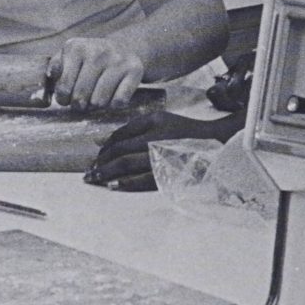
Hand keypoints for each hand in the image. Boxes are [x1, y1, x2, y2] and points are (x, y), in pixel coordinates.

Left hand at [51, 36, 143, 110]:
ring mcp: (117, 60)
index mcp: (76, 47)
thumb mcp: (70, 55)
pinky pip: (119, 101)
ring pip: (99, 101)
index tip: (66, 99)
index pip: (63, 86)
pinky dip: (114, 105)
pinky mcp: (134, 70)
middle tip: (81, 103)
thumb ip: (56, 65)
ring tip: (95, 99)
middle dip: (78, 105)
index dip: (63, 98)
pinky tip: (112, 97)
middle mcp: (97, 51)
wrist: (125, 47)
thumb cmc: (90, 57)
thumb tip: (52, 75)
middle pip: (81, 96)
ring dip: (96, 105)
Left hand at [87, 110, 243, 191]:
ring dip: (108, 174)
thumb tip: (101, 140)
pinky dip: (126, 184)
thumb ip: (130, 128)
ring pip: (128, 167)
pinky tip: (113, 186)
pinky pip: (144, 181)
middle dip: (101, 162)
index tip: (95, 156)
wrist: (214, 143)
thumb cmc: (182, 129)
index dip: (104, 148)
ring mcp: (163, 158)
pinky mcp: (170, 174)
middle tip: (89, 171)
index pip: (120, 138)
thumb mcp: (157, 119)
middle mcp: (156, 141)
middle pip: (120, 153)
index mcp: (153, 124)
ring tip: (95, 179)